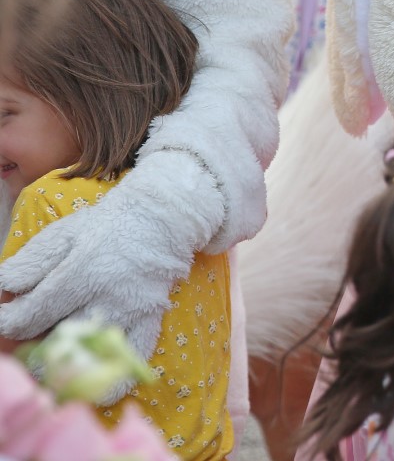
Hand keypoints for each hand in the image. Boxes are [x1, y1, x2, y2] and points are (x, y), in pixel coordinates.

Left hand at [0, 150, 223, 399]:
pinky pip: (132, 360)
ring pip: (87, 358)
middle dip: (31, 347)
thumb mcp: (63, 234)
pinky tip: (97, 391)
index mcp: (79, 276)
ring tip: (52, 360)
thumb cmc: (107, 225)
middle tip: (28, 338)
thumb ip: (31, 263)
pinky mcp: (150, 321)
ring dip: (63, 366)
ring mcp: (130, 315)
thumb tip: (4, 289)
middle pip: (53, 345)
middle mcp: (105, 300)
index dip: (7, 322)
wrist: (161, 219)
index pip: (28, 318)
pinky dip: (114, 383)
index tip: (5, 317)